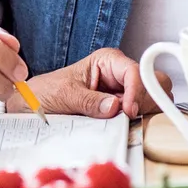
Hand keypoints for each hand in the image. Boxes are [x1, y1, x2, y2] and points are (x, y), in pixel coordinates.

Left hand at [10, 47, 146, 118]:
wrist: (33, 107)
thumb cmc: (46, 92)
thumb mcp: (64, 95)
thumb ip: (89, 101)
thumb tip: (115, 107)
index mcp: (108, 61)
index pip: (136, 71)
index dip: (137, 90)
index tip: (128, 110)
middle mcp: (121, 74)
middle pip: (154, 82)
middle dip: (148, 99)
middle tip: (132, 116)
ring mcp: (125, 93)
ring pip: (155, 99)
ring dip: (146, 112)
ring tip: (125, 122)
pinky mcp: (124, 110)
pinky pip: (144, 115)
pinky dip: (141, 122)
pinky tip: (126, 127)